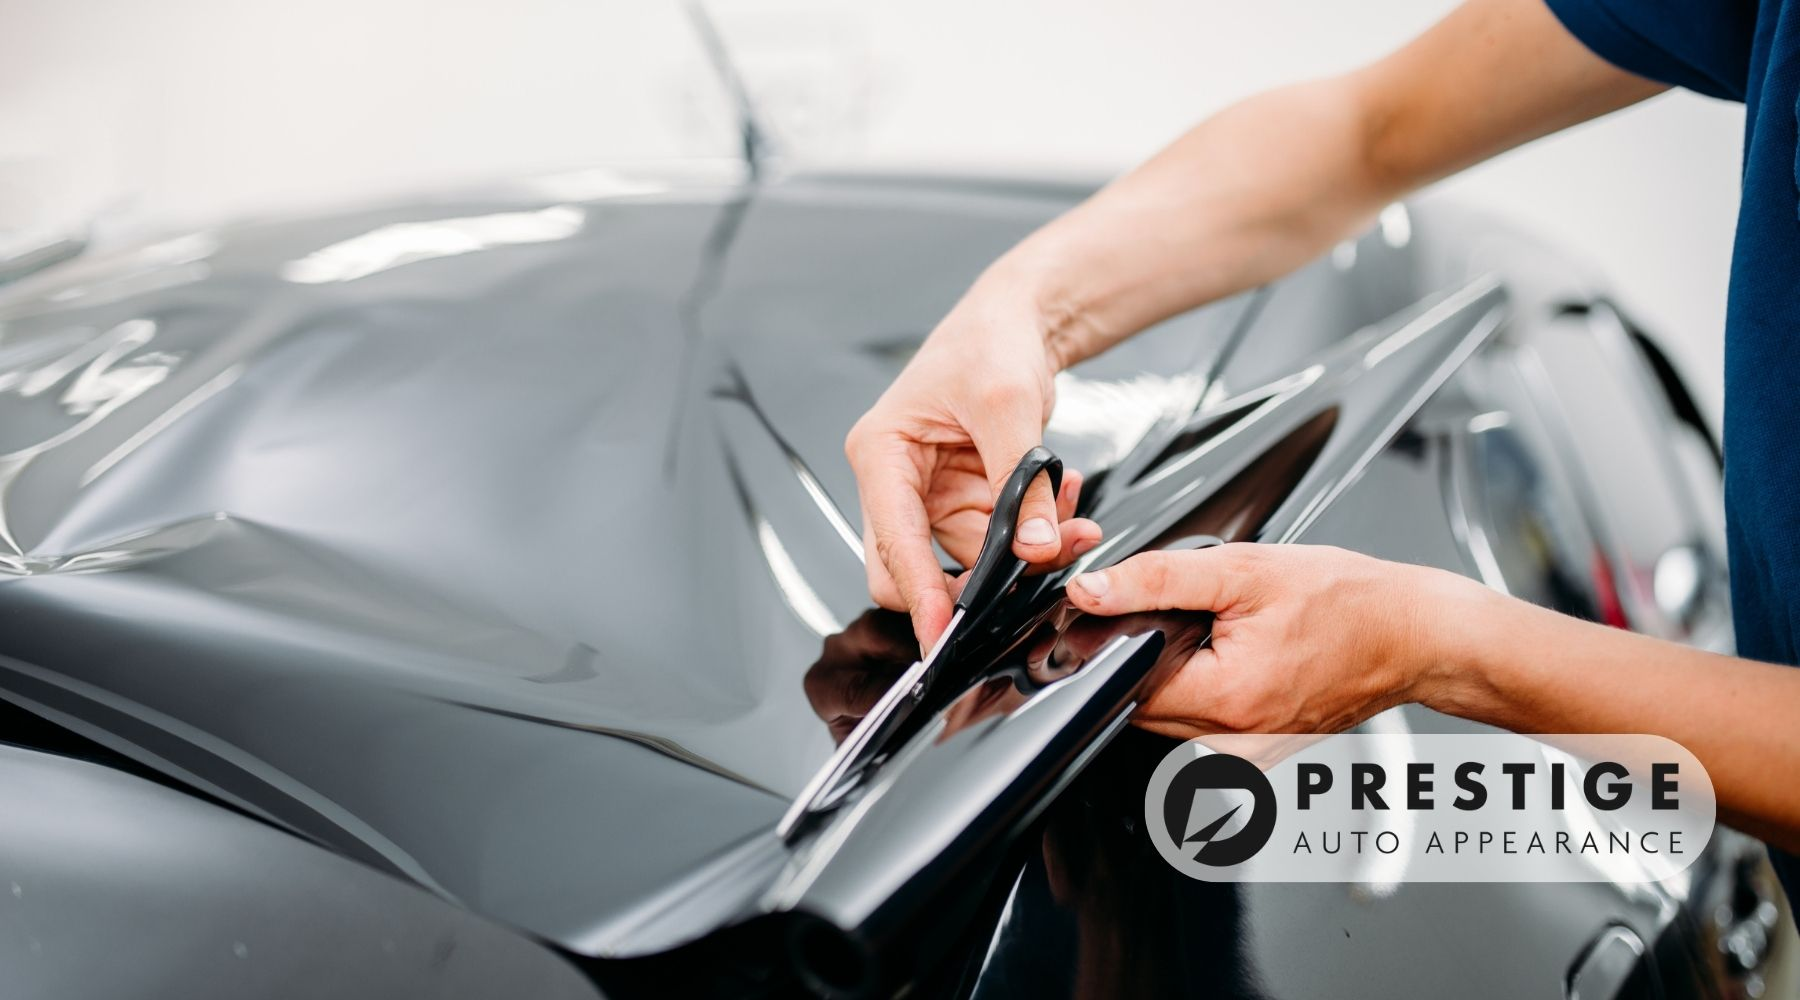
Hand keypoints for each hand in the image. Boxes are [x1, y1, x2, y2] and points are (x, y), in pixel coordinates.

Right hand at [847, 288, 1101, 649]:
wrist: (1018, 321)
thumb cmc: (990, 342)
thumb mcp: (1007, 404)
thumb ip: (1021, 481)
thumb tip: (1034, 548)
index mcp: (881, 452)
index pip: (892, 541)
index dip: (918, 592)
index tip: (941, 633)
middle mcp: (896, 481)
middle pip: (914, 568)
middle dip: (977, 581)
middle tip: (1033, 578)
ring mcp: (932, 497)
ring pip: (969, 561)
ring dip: (1025, 551)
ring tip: (1072, 516)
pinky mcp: (965, 500)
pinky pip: (997, 541)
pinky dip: (1035, 529)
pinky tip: (1063, 497)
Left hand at [1064, 544, 1470, 737]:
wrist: (1414, 634)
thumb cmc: (1349, 602)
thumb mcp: (1242, 570)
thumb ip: (1156, 580)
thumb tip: (1092, 592)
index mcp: (1225, 700)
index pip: (1124, 686)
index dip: (1115, 648)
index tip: (1129, 617)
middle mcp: (1234, 743)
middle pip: (1143, 707)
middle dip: (1150, 660)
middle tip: (1193, 619)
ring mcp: (1249, 757)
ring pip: (1171, 720)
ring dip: (1178, 678)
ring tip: (1222, 638)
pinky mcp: (1261, 757)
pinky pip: (1204, 729)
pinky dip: (1206, 694)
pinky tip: (1237, 662)